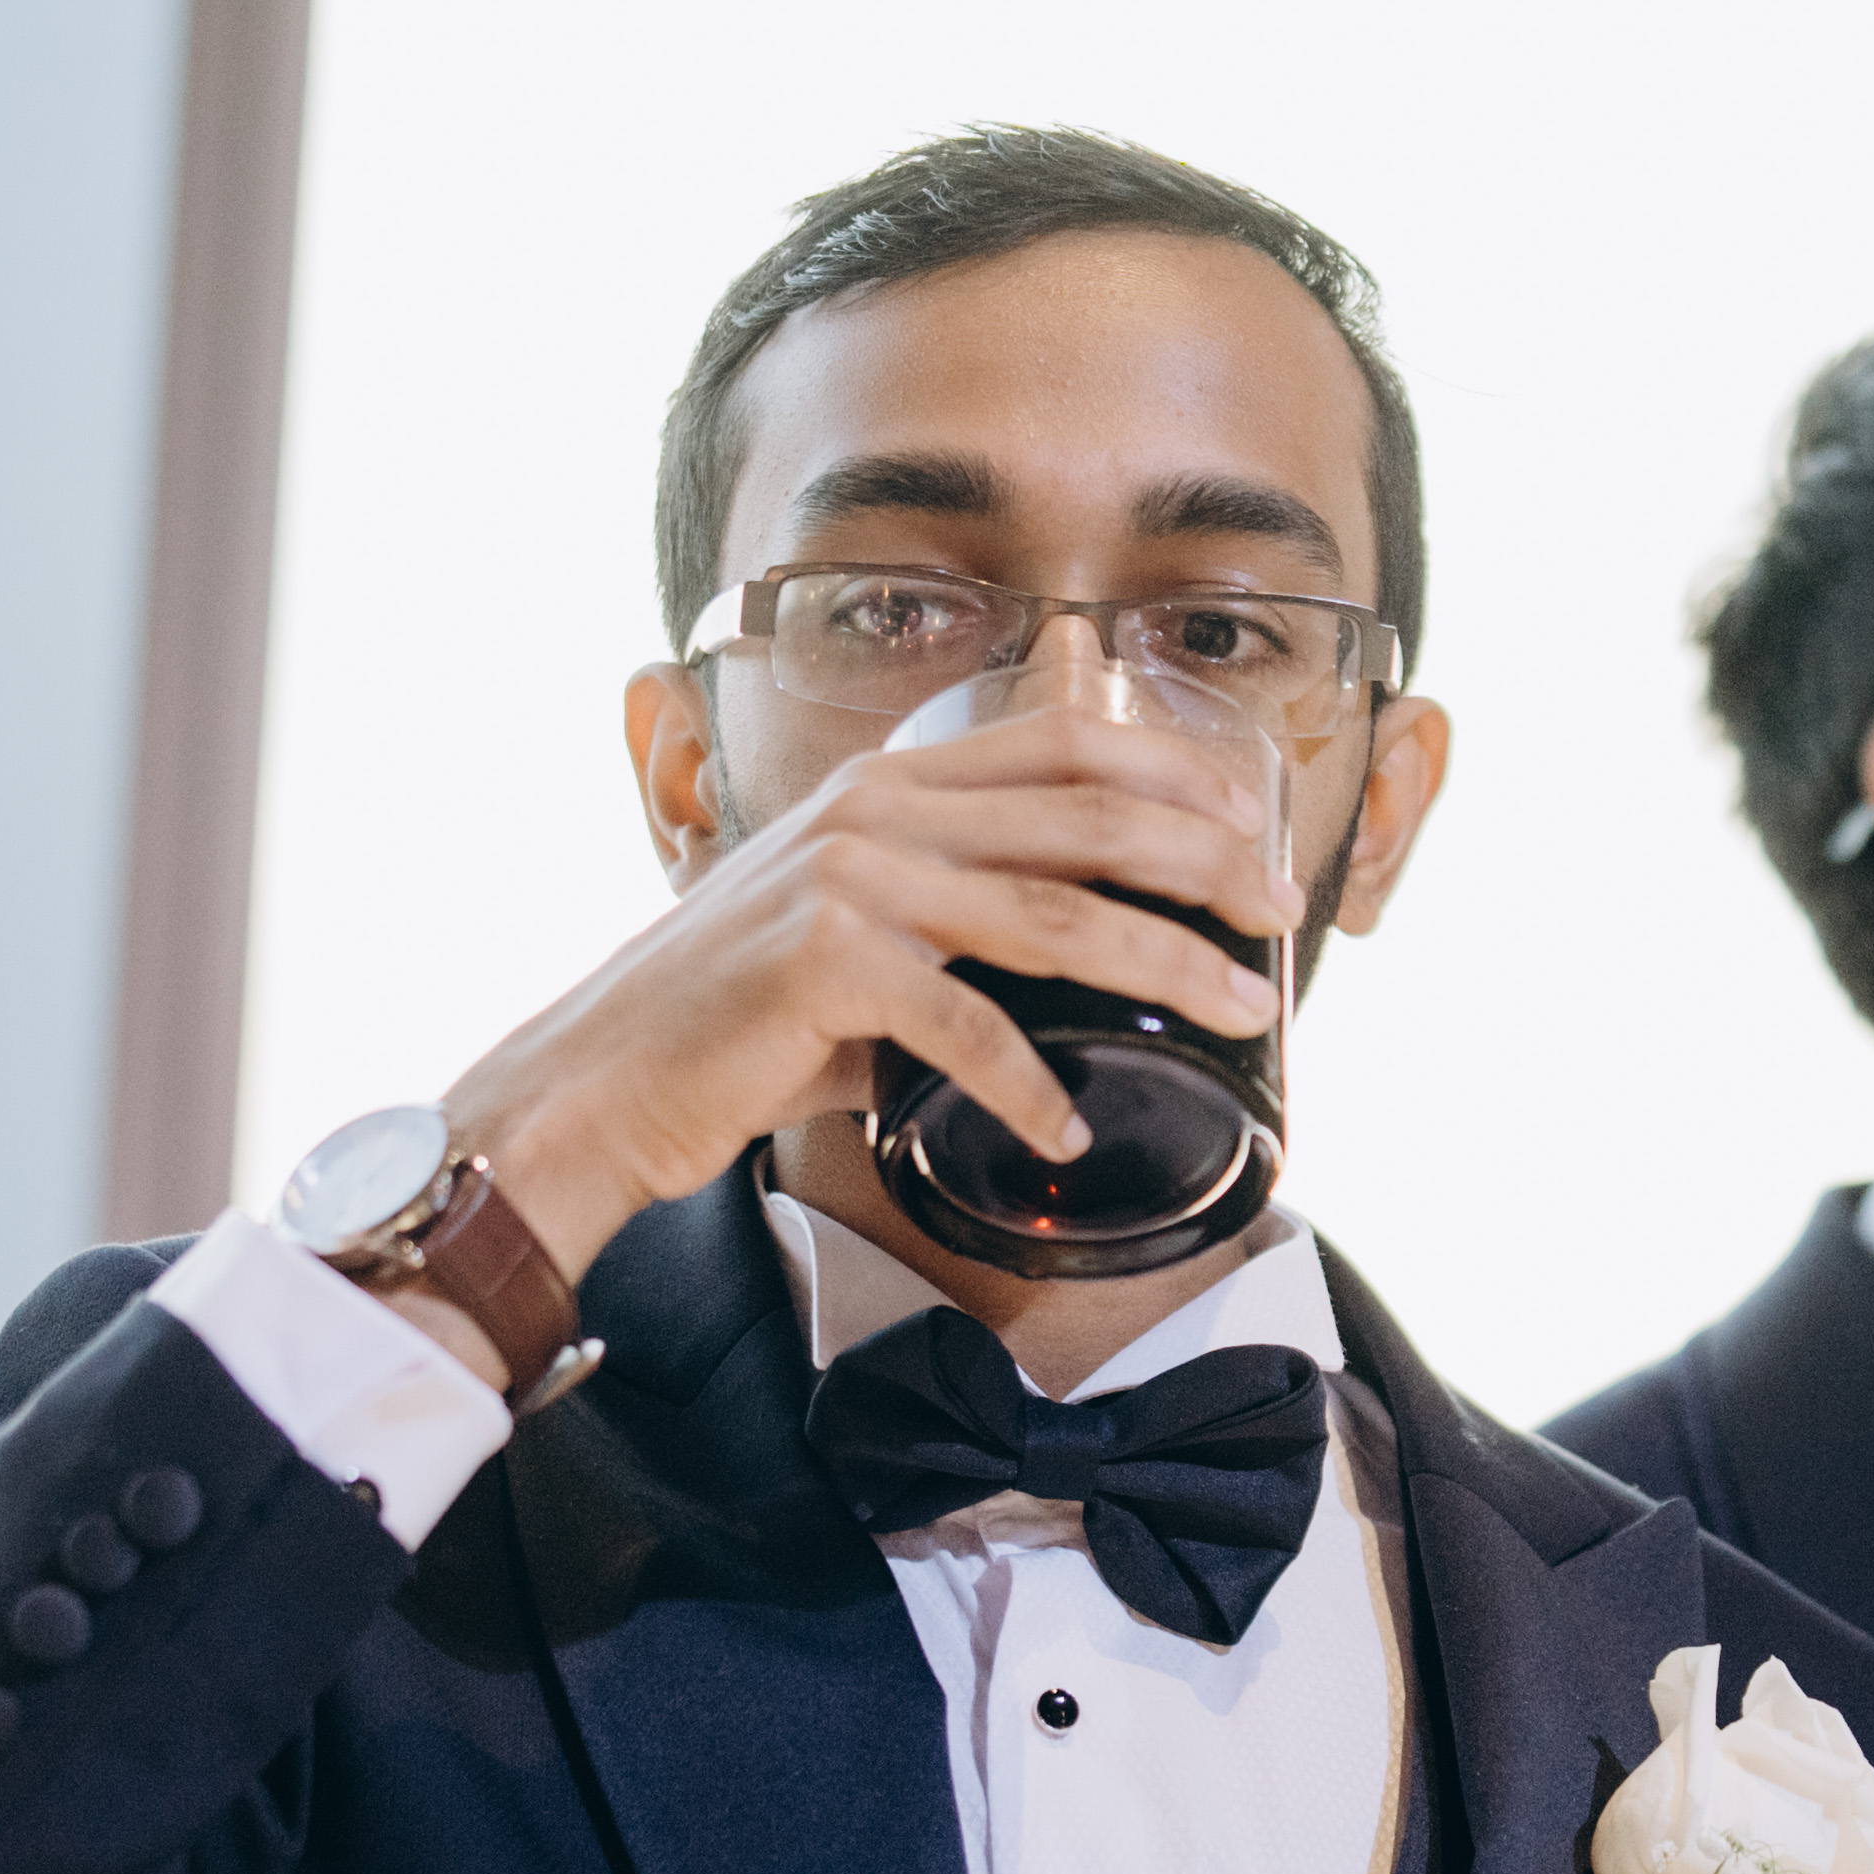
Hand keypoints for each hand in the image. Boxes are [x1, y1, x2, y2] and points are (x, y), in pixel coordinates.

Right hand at [411, 708, 1299, 1360]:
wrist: (596, 1080)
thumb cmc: (724, 1021)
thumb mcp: (843, 933)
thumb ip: (941, 932)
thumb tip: (1053, 988)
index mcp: (887, 784)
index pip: (1063, 743)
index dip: (1172, 771)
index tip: (1249, 820)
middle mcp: (874, 812)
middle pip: (1087, 816)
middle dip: (1204, 860)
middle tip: (1278, 911)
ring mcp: (849, 881)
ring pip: (1054, 914)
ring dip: (1165, 965)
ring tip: (1239, 1009)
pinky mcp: (826, 965)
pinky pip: (970, 1029)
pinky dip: (1034, 1087)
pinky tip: (1068, 1130)